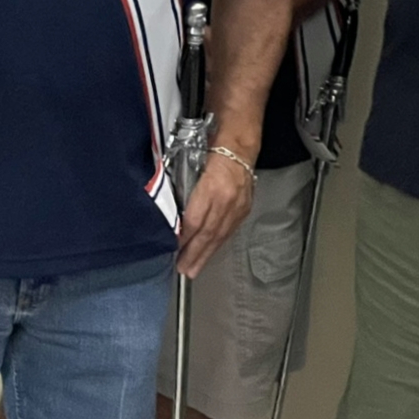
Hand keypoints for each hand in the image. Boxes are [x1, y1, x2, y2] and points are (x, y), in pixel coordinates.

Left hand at [175, 151, 253, 276]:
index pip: (195, 220)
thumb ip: (184, 195)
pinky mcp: (244, 209)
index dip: (185, 238)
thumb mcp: (190, 170)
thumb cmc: (209, 155)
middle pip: (208, 233)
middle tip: (185, 270)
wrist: (238, 148)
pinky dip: (219, 243)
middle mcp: (226, 201)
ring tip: (195, 268)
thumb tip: (173, 219)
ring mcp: (237, 206)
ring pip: (220, 235)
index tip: (175, 250)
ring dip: (207, 254)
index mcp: (211, 189)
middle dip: (195, 254)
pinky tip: (211, 252)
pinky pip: (230, 230)